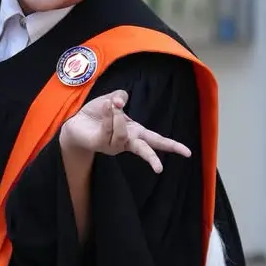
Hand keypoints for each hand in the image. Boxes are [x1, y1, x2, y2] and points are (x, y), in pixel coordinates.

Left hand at [59, 89, 190, 172]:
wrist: (76, 122)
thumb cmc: (97, 114)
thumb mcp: (111, 100)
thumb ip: (119, 96)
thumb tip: (121, 98)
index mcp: (135, 132)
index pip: (156, 140)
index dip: (172, 146)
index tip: (188, 153)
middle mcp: (126, 141)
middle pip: (143, 150)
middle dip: (151, 158)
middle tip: (160, 169)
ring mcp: (113, 145)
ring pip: (122, 133)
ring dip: (117, 116)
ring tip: (111, 104)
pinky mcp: (101, 144)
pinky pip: (108, 131)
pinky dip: (109, 116)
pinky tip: (106, 107)